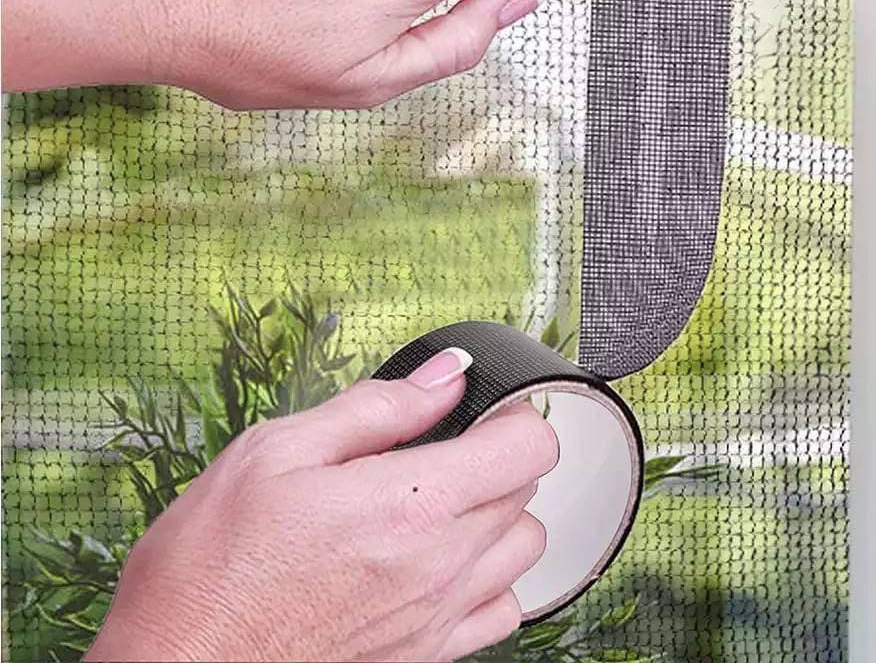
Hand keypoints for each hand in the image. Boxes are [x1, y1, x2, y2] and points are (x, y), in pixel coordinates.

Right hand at [85, 348, 558, 661]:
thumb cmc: (211, 565)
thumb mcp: (276, 451)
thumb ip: (375, 408)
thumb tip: (445, 376)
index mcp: (410, 505)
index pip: (528, 449)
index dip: (514, 415)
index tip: (483, 409)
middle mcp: (440, 567)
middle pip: (526, 494)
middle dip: (496, 456)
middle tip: (441, 446)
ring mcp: (437, 620)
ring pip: (523, 551)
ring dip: (498, 514)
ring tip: (440, 500)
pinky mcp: (424, 658)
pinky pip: (501, 612)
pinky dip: (489, 577)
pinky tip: (441, 560)